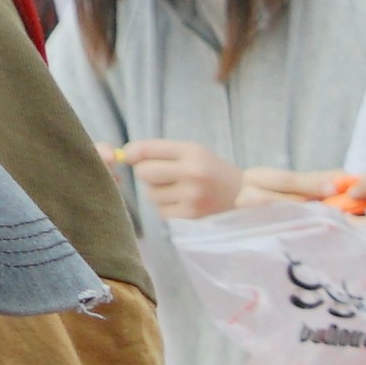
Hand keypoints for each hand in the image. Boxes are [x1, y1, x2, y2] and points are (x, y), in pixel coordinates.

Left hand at [116, 137, 247, 221]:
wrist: (241, 193)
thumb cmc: (209, 168)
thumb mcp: (191, 151)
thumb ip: (159, 151)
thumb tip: (124, 155)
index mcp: (192, 152)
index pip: (148, 150)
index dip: (132, 152)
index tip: (130, 155)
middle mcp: (192, 173)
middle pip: (144, 173)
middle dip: (145, 172)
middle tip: (158, 173)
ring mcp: (192, 196)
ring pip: (151, 193)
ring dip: (156, 190)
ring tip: (174, 187)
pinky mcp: (191, 214)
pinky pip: (160, 210)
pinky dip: (165, 205)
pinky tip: (180, 200)